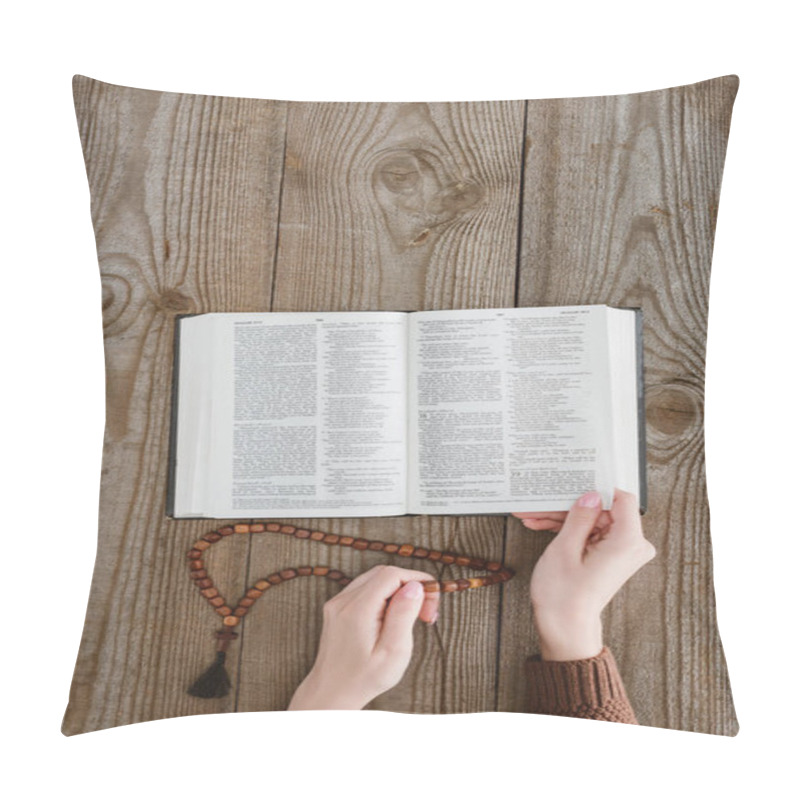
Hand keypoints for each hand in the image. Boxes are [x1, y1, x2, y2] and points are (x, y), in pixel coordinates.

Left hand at [288, 564, 439, 709]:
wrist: (331, 693)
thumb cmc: (365, 679)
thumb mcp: (392, 652)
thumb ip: (403, 615)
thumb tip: (415, 585)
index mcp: (358, 610)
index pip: (392, 575)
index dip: (417, 580)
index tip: (432, 602)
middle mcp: (343, 601)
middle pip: (384, 573)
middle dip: (410, 585)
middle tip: (426, 613)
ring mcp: (337, 602)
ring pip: (374, 579)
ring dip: (398, 590)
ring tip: (413, 616)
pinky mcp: (336, 607)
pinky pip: (364, 588)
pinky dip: (384, 595)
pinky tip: (393, 616)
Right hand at [512, 489, 655, 660]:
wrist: (564, 628)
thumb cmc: (564, 595)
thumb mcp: (565, 548)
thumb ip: (579, 516)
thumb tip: (590, 494)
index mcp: (627, 541)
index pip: (622, 497)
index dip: (596, 488)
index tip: (573, 481)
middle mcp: (632, 546)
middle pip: (603, 510)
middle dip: (568, 506)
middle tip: (540, 504)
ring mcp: (622, 552)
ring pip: (593, 521)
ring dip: (563, 518)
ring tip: (533, 517)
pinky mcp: (611, 557)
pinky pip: (591, 534)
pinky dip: (568, 530)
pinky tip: (541, 525)